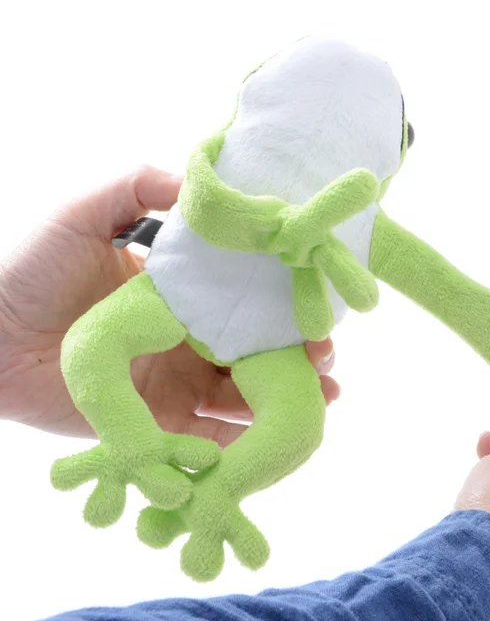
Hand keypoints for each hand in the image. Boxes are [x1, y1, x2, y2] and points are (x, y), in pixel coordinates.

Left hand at [0, 166, 339, 444]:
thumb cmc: (28, 268)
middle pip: (254, 350)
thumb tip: (195, 178)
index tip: (315, 304)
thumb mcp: (84, 212)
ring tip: (324, 395)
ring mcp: (172, 384)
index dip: (281, 303)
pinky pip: (205, 439)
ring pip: (241, 395)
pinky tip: (276, 436)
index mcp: (179, 293)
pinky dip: (241, 442)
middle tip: (329, 359)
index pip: (243, 299)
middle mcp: (184, 339)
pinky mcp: (154, 426)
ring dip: (283, 398)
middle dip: (296, 355)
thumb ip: (136, 186)